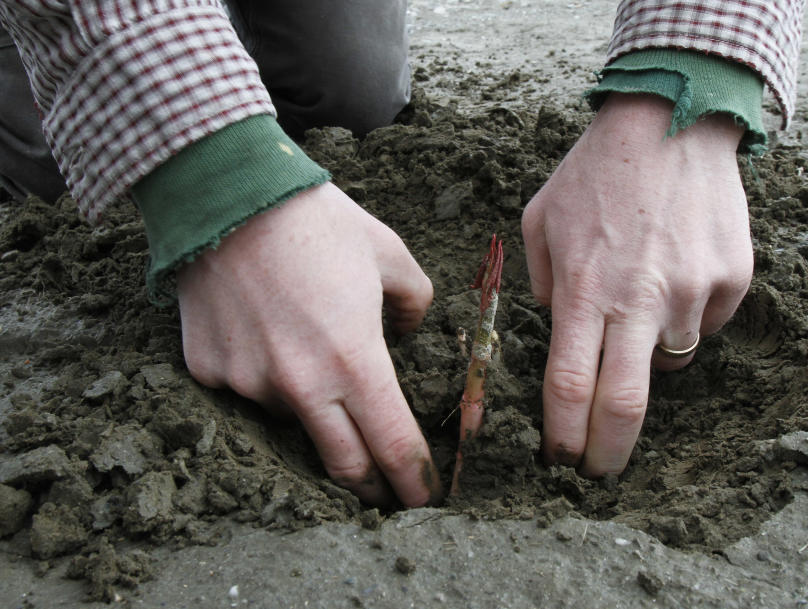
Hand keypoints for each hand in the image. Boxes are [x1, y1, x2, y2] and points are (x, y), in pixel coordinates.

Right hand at [176, 183, 442, 506]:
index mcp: (354, 359)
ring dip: (310, 405)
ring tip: (305, 347)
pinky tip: (262, 330)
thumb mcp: (390, 253)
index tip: (424, 500)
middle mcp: (300, 385)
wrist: (227, 191)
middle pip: (344, 466)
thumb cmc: (318, 220)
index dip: (414, 480)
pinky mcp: (207, 372)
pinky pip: (246, 389)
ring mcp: (248, 383)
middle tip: (382, 488)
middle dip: (370, 486)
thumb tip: (405, 334)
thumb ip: (415, 303)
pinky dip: (263, 374)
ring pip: (292, 418)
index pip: (394, 445)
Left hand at [521, 93, 753, 475]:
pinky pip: (703, 325)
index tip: (560, 460)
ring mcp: (693, 292)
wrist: (674, 122)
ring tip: (641, 290)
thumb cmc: (596, 170)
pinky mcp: (733, 281)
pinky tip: (674, 268)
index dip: (563, 435)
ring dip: (648, 349)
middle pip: (625, 406)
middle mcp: (640, 299)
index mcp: (584, 288)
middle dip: (608, 454)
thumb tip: (559, 329)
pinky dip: (683, 315)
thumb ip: (542, 284)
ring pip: (669, 360)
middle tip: (599, 472)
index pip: (569, 387)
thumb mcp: (541, 219)